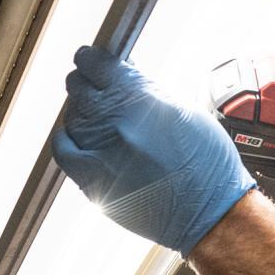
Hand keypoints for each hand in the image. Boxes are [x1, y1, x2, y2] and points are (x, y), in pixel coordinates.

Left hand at [55, 46, 254, 255]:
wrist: (211, 215)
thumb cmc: (208, 168)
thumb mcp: (186, 113)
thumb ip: (148, 92)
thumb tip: (123, 76)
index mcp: (141, 103)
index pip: (98, 65)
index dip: (92, 59)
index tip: (91, 60)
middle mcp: (117, 126)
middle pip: (80, 88)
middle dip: (87, 82)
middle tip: (96, 86)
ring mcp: (101, 155)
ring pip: (72, 117)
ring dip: (82, 112)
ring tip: (101, 118)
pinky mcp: (93, 182)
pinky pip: (63, 150)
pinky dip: (67, 137)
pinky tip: (78, 136)